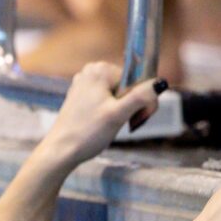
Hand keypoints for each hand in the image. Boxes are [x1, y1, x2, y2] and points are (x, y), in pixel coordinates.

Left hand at [41, 62, 159, 166]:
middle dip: (132, 106)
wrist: (61, 151)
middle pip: (128, 86)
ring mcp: (84, 84)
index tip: (139, 118)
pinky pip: (106, 100)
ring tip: (111, 125)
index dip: (143, 100)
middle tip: (126, 124)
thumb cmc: (87, 133)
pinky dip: (110, 112)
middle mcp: (91, 71)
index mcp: (101, 69)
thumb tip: (160, 83)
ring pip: (118, 95)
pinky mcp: (81, 97)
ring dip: (123, 111)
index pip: (137, 79)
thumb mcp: (119, 115)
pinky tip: (102, 124)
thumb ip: (141, 97)